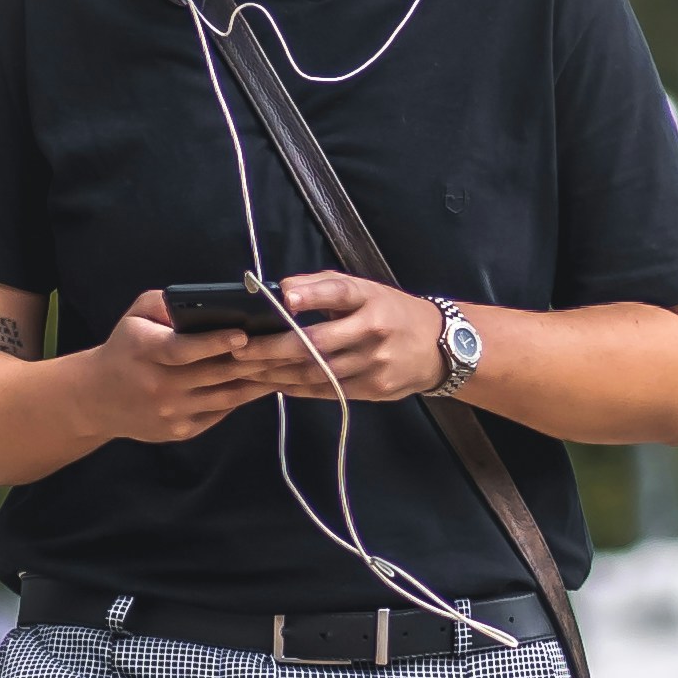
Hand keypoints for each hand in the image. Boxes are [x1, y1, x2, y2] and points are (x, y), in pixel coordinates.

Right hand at [101, 291, 314, 446]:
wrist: (96, 400)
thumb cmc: (125, 348)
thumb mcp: (135, 316)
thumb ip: (164, 303)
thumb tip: (203, 301)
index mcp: (146, 351)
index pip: (183, 349)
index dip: (215, 342)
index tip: (244, 334)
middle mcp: (159, 385)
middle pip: (216, 373)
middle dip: (256, 359)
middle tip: (290, 345)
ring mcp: (172, 413)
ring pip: (227, 396)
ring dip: (261, 380)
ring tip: (289, 364)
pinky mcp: (182, 430)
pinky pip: (221, 412)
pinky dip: (246, 397)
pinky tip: (268, 382)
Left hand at [261, 274, 454, 405]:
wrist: (438, 347)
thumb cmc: (390, 312)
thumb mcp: (365, 290)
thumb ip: (324, 286)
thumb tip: (283, 289)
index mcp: (371, 298)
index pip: (341, 292)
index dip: (313, 295)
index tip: (284, 298)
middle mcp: (374, 330)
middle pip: (318, 342)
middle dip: (274, 348)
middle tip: (240, 350)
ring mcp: (375, 363)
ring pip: (318, 371)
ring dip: (278, 373)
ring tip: (248, 370)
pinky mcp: (374, 389)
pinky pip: (328, 391)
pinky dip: (298, 388)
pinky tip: (275, 384)